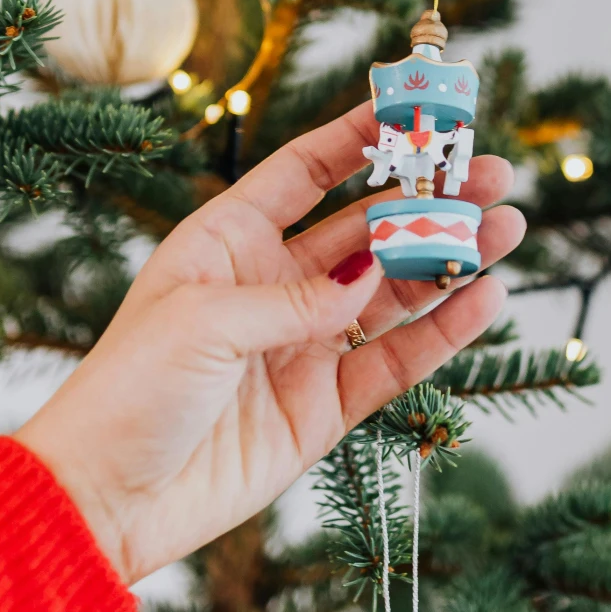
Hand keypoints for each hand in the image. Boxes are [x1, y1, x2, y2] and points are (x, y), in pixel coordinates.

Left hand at [15, 103, 523, 583]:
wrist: (103, 500)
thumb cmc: (128, 391)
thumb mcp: (204, 320)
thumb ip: (297, 298)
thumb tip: (371, 280)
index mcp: (227, 242)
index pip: (306, 173)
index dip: (361, 138)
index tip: (420, 110)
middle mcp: (271, 286)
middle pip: (366, 228)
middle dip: (429, 201)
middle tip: (490, 174)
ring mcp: (301, 347)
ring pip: (393, 291)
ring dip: (449, 260)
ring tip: (507, 228)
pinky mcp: (323, 408)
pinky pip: (395, 360)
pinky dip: (443, 331)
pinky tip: (485, 298)